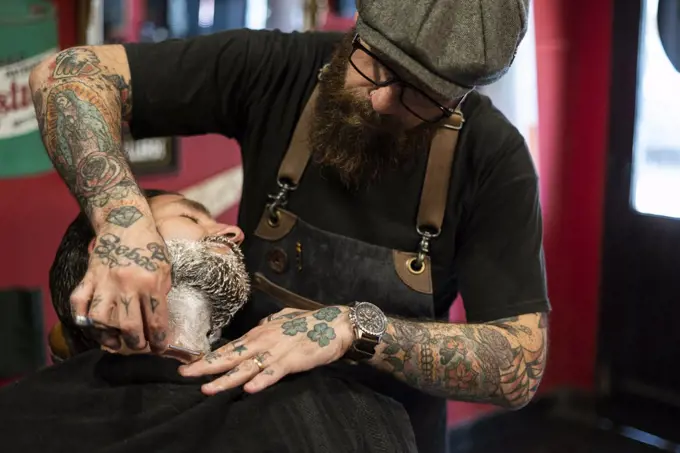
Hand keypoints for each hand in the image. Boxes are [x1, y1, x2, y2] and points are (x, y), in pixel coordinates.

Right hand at [70, 222, 171, 352]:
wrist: (125, 221)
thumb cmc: (149, 247)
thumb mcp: (165, 269)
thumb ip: (161, 293)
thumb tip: (157, 321)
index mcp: (150, 282)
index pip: (156, 321)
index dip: (159, 340)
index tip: (160, 348)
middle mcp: (126, 284)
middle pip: (129, 326)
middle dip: (136, 343)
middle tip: (139, 346)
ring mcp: (104, 282)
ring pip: (101, 320)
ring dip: (109, 336)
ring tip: (116, 342)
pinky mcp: (88, 278)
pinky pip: (78, 304)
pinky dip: (83, 319)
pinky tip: (94, 327)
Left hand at [179, 307, 354, 394]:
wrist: (336, 324)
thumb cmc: (309, 322)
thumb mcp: (282, 321)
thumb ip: (266, 327)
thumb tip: (255, 330)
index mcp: (259, 334)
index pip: (228, 348)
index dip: (207, 358)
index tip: (186, 365)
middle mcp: (263, 341)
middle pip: (230, 357)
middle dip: (206, 368)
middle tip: (184, 375)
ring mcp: (277, 351)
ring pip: (247, 368)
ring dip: (227, 379)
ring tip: (208, 389)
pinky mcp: (293, 360)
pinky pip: (275, 373)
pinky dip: (262, 381)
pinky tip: (249, 389)